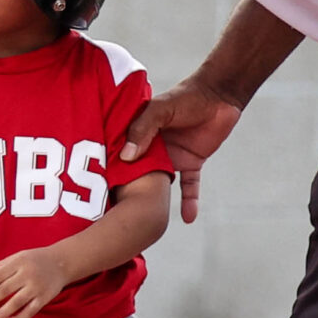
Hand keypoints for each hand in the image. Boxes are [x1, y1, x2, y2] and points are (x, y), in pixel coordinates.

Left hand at [0, 247, 71, 317]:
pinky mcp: (45, 298)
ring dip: (1, 314)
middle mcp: (27, 275)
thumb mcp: (18, 257)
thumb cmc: (35, 260)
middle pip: (4, 290)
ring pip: (16, 303)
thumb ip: (0, 266)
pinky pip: (31, 311)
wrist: (62, 262)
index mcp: (18, 262)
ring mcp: (36, 287)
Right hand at [119, 78, 245, 224]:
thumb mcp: (160, 109)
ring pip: (162, 183)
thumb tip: (126, 156)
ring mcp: (173, 157)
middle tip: (118, 214)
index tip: (97, 189)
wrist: (220, 95)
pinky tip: (188, 218)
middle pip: (139, 173)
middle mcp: (153, 148)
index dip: (112, 169)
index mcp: (139, 133)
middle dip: (131, 192)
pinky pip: (190, 186)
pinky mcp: (192, 163)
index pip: (122, 154)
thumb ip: (143, 129)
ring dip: (157, 200)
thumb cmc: (186, 96)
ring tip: (147, 222)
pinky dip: (190, 201)